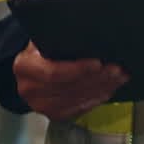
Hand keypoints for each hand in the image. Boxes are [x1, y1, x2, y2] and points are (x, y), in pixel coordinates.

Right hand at [13, 42, 128, 120]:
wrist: (29, 68)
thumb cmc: (39, 49)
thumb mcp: (42, 37)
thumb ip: (57, 37)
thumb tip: (85, 29)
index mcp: (25, 67)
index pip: (53, 72)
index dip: (78, 69)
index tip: (98, 63)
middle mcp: (29, 89)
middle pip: (68, 87)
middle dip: (97, 78)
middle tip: (116, 70)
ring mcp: (41, 105)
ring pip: (77, 99)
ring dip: (101, 88)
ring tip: (118, 78)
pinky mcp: (53, 114)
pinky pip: (79, 108)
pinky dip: (96, 98)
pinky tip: (108, 89)